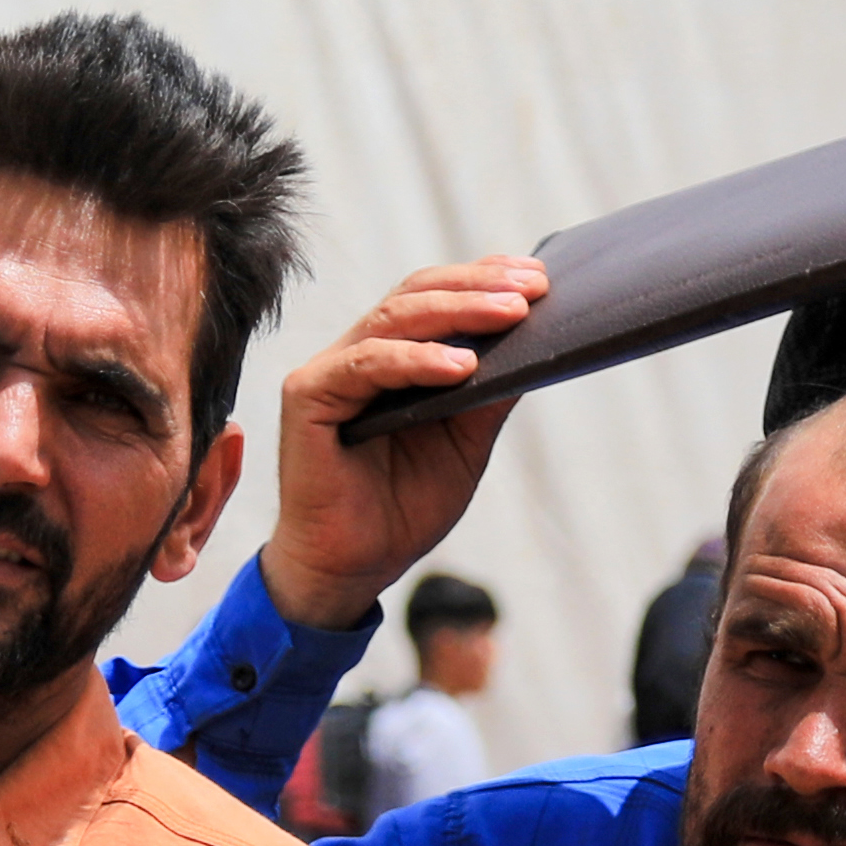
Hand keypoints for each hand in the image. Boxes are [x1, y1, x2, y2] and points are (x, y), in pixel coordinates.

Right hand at [251, 258, 548, 630]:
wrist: (352, 569)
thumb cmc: (402, 510)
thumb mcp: (464, 446)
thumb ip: (489, 396)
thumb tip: (538, 347)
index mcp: (393, 357)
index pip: (436, 297)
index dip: (483, 279)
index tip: (538, 276)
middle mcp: (359, 353)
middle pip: (417, 294)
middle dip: (479, 286)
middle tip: (533, 286)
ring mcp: (330, 371)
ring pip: (395, 318)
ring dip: (458, 311)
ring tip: (510, 314)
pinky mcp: (307, 397)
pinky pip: (366, 364)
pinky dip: (415, 361)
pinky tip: (461, 365)